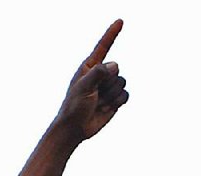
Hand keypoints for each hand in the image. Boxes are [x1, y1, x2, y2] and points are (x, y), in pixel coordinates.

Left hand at [56, 20, 128, 141]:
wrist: (75, 129)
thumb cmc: (74, 106)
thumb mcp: (83, 87)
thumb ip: (98, 73)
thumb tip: (115, 66)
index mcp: (90, 67)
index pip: (103, 46)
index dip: (112, 33)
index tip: (120, 21)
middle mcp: (101, 74)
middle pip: (116, 69)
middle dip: (108, 83)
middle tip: (94, 95)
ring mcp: (108, 87)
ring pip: (122, 82)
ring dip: (111, 95)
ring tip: (97, 103)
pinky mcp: (114, 99)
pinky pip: (125, 95)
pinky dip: (117, 102)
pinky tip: (106, 108)